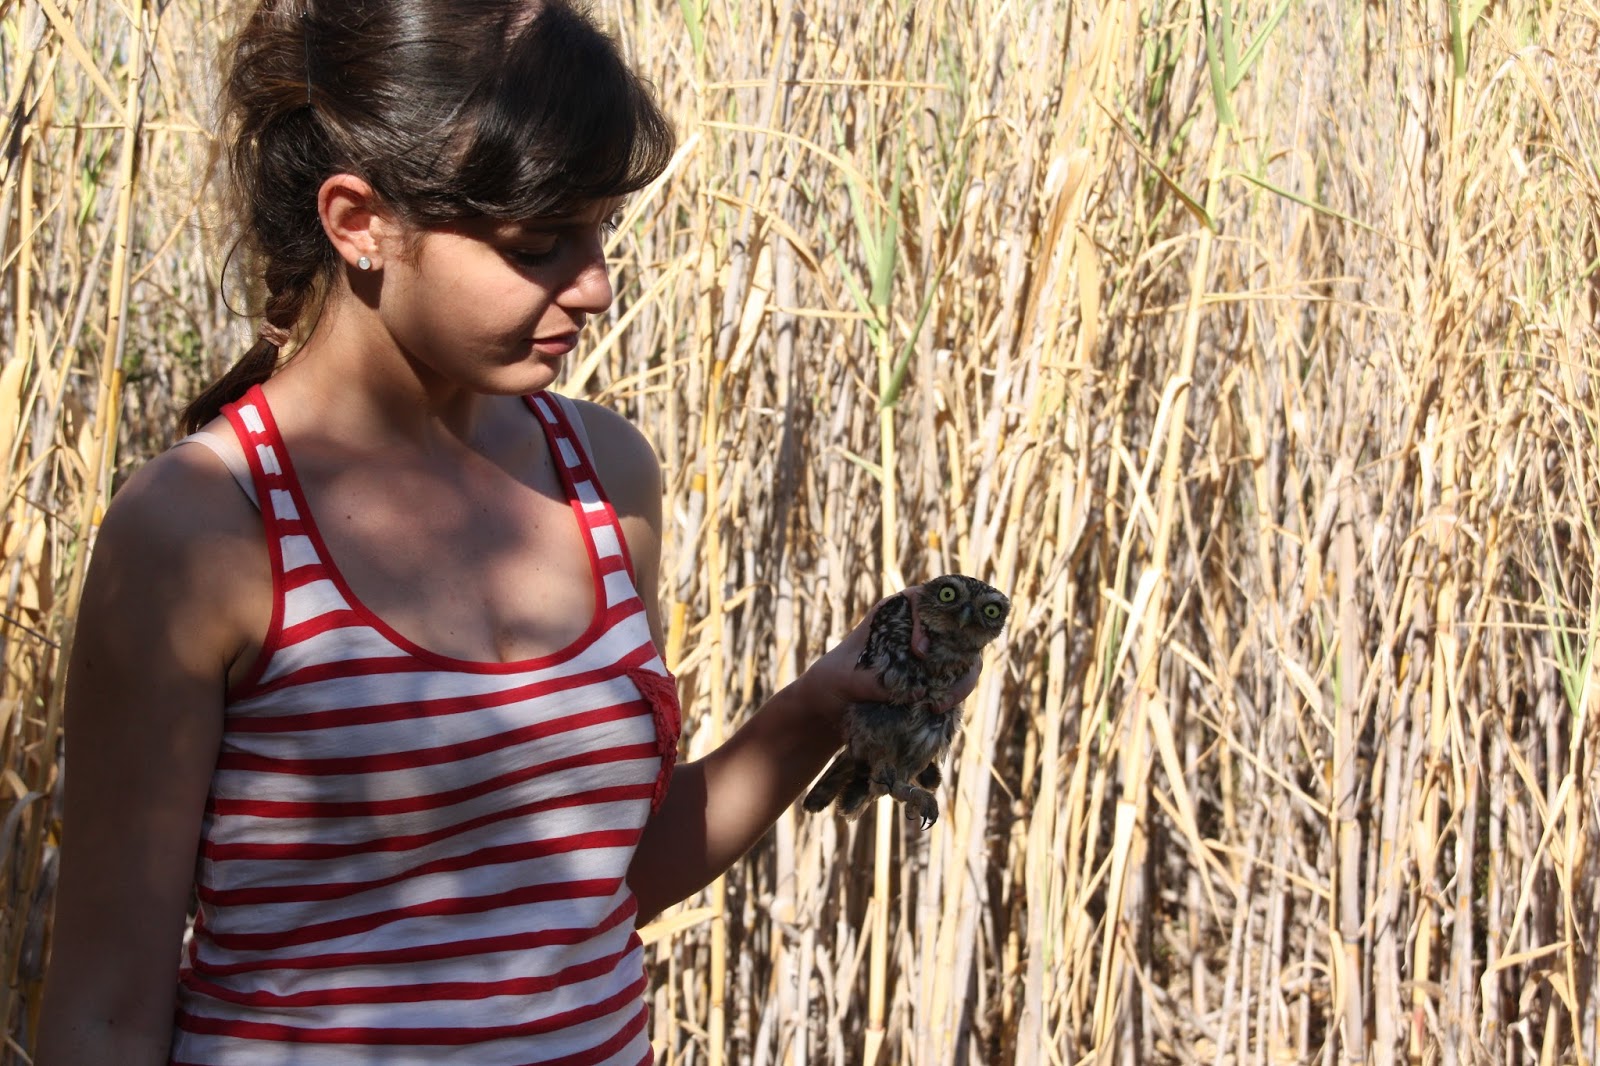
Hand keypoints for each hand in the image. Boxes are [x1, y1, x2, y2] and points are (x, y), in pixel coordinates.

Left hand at [792, 591, 983, 735]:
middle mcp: (915, 629)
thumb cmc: (832, 681)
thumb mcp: (848, 678)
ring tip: (939, 705)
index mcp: (892, 614)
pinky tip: (939, 708)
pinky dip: (954, 694)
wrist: (827, 707)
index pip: (924, 600)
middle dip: (959, 656)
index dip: (929, 621)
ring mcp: (928, 655)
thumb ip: (878, 682)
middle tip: (942, 687)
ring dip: (960, 681)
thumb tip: (920, 693)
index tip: (920, 652)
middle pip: (954, 628)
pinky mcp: (932, 680)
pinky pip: (956, 681)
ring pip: (963, 658)